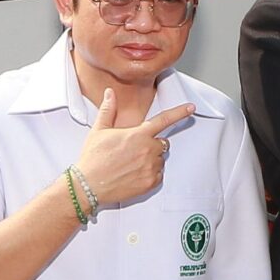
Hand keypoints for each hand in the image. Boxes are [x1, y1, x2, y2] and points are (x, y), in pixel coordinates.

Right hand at [73, 87, 195, 207]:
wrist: (88, 186)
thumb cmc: (93, 159)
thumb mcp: (99, 131)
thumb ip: (108, 110)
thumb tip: (109, 93)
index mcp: (138, 134)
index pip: (164, 119)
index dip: (179, 113)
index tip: (191, 108)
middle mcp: (148, 150)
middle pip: (162, 143)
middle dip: (152, 145)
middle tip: (133, 151)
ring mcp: (151, 167)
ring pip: (160, 159)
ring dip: (151, 160)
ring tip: (131, 164)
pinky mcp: (150, 183)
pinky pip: (158, 175)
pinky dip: (150, 174)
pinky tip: (134, 175)